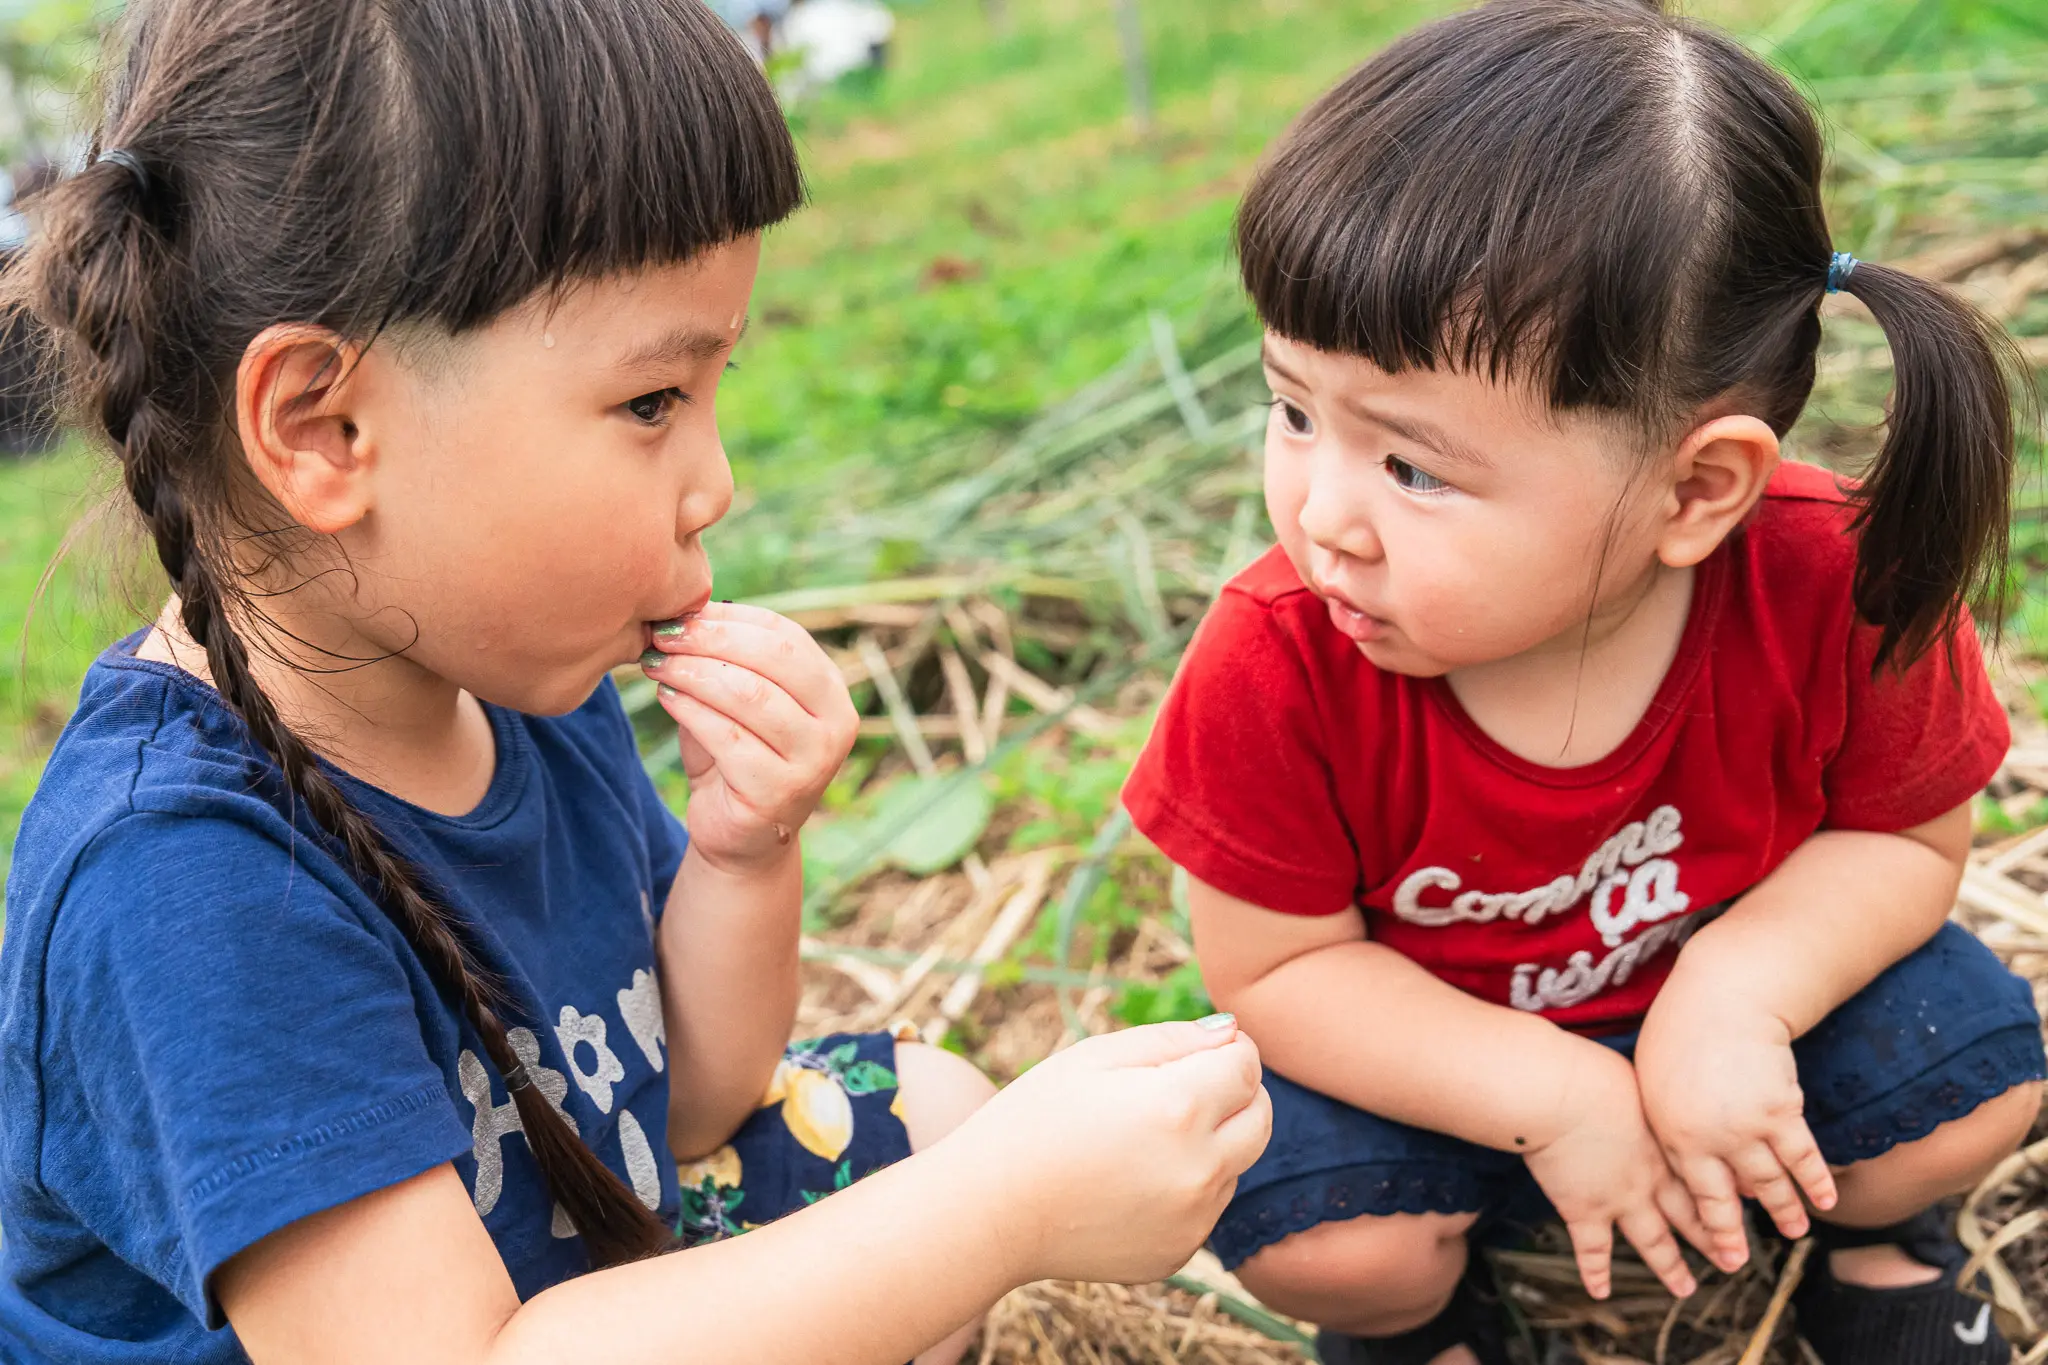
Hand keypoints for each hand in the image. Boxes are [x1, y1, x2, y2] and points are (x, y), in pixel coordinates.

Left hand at [640, 603, 858, 873]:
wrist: (740, 837)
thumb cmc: (735, 757)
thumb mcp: (737, 701)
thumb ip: (725, 660)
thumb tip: (683, 608)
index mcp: (831, 690)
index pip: (785, 634)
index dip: (730, 618)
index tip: (680, 613)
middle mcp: (836, 723)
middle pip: (775, 657)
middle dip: (710, 639)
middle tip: (662, 635)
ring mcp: (814, 760)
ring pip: (749, 695)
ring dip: (694, 672)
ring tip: (657, 664)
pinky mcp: (779, 792)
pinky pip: (728, 737)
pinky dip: (691, 710)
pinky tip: (667, 698)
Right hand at [953, 1018, 1270, 1284]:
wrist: (990, 1211)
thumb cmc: (1035, 1120)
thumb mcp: (1096, 1056)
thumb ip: (1174, 1039)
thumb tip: (1233, 1034)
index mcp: (1180, 1107)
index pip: (1248, 1065)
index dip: (1227, 1050)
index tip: (1194, 1053)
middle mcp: (1200, 1168)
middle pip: (1261, 1118)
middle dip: (1235, 1095)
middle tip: (1179, 1089)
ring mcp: (1193, 1219)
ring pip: (1236, 1164)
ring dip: (1211, 1144)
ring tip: (1140, 1140)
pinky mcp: (1178, 1252)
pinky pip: (1206, 1208)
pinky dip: (1186, 1188)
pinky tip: (1129, 1182)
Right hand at [1523, 1043, 1708, 1300]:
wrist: (1561, 1095)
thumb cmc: (1594, 1074)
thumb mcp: (1638, 1076)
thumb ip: (1650, 1091)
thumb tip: (1659, 1078)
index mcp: (1667, 1144)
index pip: (1705, 1177)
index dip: (1727, 1193)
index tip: (1745, 1203)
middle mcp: (1652, 1179)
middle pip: (1690, 1215)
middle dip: (1713, 1239)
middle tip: (1733, 1260)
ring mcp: (1620, 1200)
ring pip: (1654, 1242)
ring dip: (1670, 1267)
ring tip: (1685, 1289)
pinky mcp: (1585, 1211)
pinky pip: (1593, 1250)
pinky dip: (1596, 1272)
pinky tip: (1600, 1291)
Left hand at [1636, 987, 1837, 1272]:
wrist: (1722, 997)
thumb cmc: (1680, 1028)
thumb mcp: (1656, 1077)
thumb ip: (1667, 1116)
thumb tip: (1680, 1145)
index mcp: (1671, 1131)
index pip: (1688, 1185)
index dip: (1702, 1216)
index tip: (1708, 1240)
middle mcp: (1708, 1140)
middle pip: (1724, 1198)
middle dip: (1730, 1235)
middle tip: (1736, 1263)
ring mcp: (1747, 1130)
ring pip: (1769, 1183)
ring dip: (1784, 1211)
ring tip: (1794, 1234)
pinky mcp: (1781, 1114)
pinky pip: (1802, 1158)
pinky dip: (1815, 1182)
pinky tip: (1827, 1202)